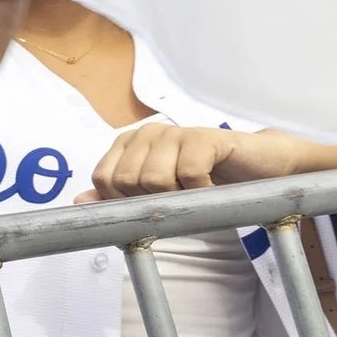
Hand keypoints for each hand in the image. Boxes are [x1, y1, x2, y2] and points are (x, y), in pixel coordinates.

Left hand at [81, 125, 301, 201]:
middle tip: (179, 198)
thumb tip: (78, 201)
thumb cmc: (203, 184)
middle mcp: (147, 133)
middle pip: (125, 182)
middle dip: (152, 202)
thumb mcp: (157, 196)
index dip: (123, 203)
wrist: (258, 171)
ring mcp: (174, 132)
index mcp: (128, 145)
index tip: (153, 204)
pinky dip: (202, 192)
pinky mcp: (203, 137)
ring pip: (152, 180)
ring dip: (178, 199)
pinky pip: (188, 174)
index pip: (103, 180)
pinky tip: (213, 187)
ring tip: (196, 191)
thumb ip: (117, 199)